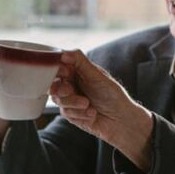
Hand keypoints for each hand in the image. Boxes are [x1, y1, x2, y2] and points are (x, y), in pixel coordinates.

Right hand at [50, 50, 153, 169]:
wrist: (121, 120)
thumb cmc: (113, 95)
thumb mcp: (97, 75)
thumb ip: (80, 62)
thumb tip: (64, 53)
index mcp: (77, 71)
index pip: (59, 66)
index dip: (56, 69)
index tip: (64, 72)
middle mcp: (71, 84)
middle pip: (53, 84)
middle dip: (61, 88)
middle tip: (69, 90)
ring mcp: (69, 99)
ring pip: (58, 99)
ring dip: (73, 102)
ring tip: (87, 104)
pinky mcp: (70, 114)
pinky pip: (66, 113)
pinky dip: (80, 113)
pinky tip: (92, 113)